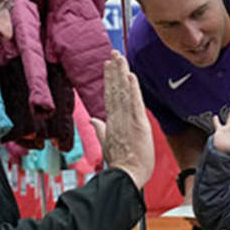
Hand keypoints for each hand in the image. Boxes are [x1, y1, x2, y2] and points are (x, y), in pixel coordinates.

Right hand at [90, 51, 153, 188]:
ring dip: (121, 73)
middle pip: (114, 89)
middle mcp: (116, 118)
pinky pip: (134, 102)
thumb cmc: (120, 165)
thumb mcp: (106, 145)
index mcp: (110, 122)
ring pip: (123, 92)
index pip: (110, 96)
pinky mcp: (137, 123)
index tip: (108, 65)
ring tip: (120, 57)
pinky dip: (132, 88)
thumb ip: (100, 129)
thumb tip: (92, 119)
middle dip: (114, 70)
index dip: (109, 79)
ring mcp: (126, 120)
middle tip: (114, 53)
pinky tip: (130, 75)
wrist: (125, 176)